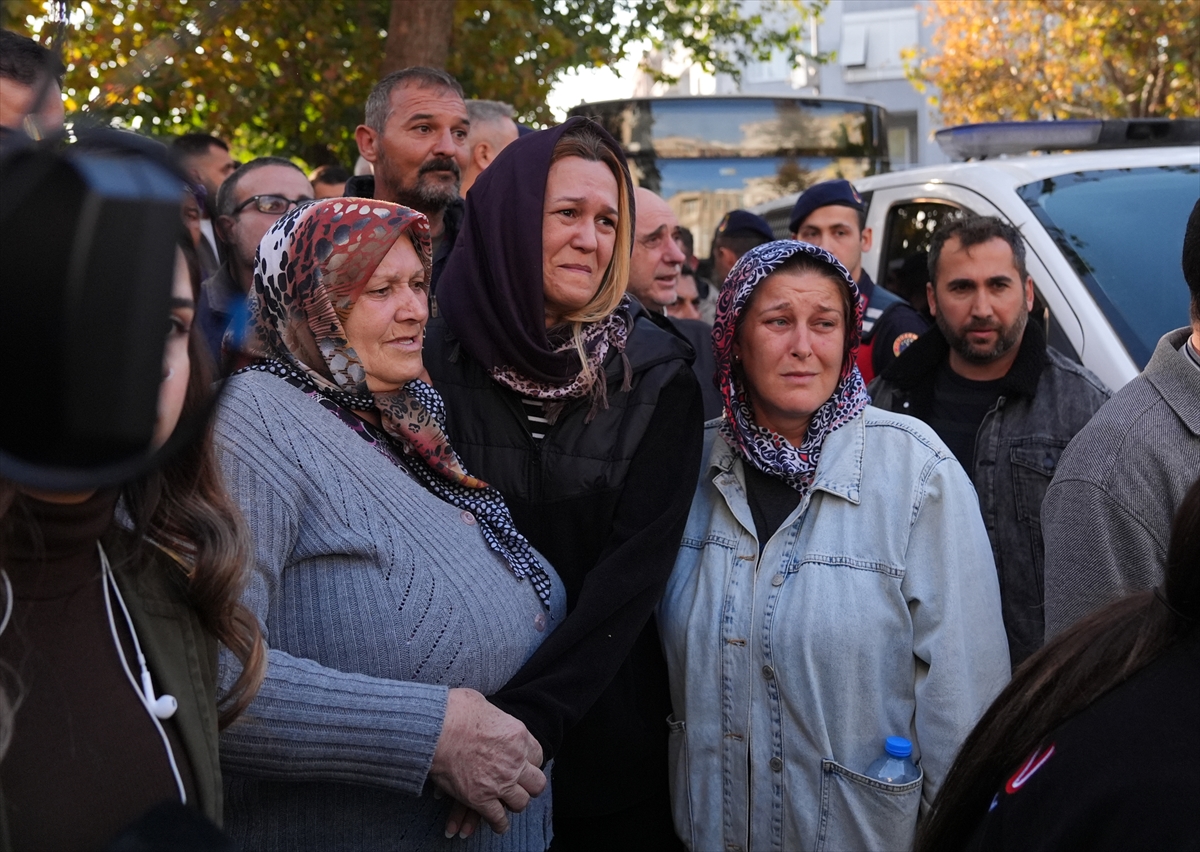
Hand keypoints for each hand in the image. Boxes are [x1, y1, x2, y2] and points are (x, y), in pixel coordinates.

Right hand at [430, 688, 545, 834]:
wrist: (436, 729)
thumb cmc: (454, 710)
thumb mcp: (482, 703)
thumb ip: (491, 714)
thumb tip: (484, 714)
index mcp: (518, 736)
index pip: (537, 755)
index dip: (529, 761)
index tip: (523, 764)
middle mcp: (515, 761)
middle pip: (537, 782)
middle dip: (529, 785)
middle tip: (520, 785)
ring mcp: (500, 782)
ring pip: (521, 802)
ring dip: (515, 803)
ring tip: (508, 803)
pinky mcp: (481, 799)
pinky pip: (497, 818)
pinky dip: (498, 823)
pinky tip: (497, 824)